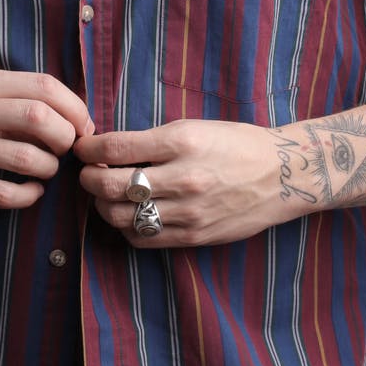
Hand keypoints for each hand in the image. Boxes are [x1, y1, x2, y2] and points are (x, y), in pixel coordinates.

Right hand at [0, 70, 93, 208]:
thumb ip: (11, 95)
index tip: (82, 125)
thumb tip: (70, 112)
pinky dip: (28, 195)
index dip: (74, 107)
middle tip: (67, 149)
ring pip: (28, 158)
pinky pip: (3, 193)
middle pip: (40, 118)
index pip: (43, 85)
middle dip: (66, 137)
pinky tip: (30, 192)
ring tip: (46, 170)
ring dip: (49, 168)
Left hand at [74, 120, 289, 246]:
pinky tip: (129, 214)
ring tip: (106, 195)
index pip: (115, 148)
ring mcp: (188, 212)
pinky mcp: (193, 236)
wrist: (282, 175)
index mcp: (181, 141)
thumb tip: (108, 149)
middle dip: (89, 179)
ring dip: (102, 206)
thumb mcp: (194, 127)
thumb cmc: (236, 143)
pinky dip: (125, 227)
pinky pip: (142, 238)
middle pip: (111, 187)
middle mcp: (183, 178)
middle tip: (88, 173)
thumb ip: (152, 140)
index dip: (89, 149)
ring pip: (121, 217)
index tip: (83, 148)